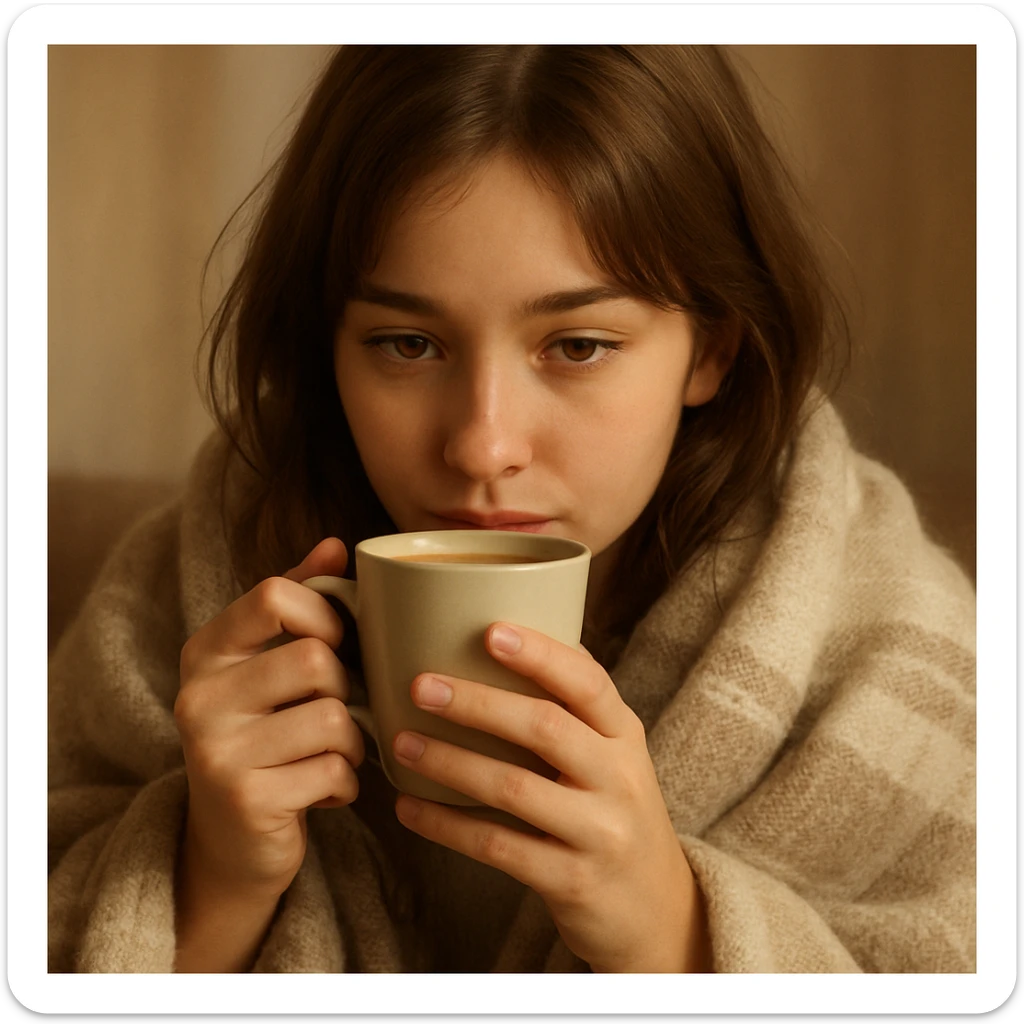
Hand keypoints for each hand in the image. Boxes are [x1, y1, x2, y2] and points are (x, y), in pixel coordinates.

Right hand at [174, 537, 364, 899]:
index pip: (274, 595)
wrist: (230, 843)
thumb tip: (336, 544)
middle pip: (315, 660)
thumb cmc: (267, 736)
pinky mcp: (243, 799)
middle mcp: (199, 696)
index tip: (336, 642)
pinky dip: (346, 783)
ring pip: (334, 719)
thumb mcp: (269, 666)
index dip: (326, 614)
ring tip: (333, 754)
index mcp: (206, 651)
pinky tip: (323, 790)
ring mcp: (216, 750)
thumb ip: (300, 603)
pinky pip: (334, 771)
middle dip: (346, 690)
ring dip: (352, 743)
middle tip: (336, 712)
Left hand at [389, 623, 710, 972]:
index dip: (541, 654)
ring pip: (514, 788)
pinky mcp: (572, 881)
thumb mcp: (615, 757)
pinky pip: (498, 846)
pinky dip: (448, 825)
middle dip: (477, 703)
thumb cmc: (616, 813)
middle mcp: (620, 779)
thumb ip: (576, 710)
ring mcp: (599, 832)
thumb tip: (512, 639)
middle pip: (545, 728)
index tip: (490, 631)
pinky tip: (410, 808)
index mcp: (625, 737)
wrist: (657, 911)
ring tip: (402, 743)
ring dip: (451, 762)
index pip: (588, 683)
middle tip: (421, 686)